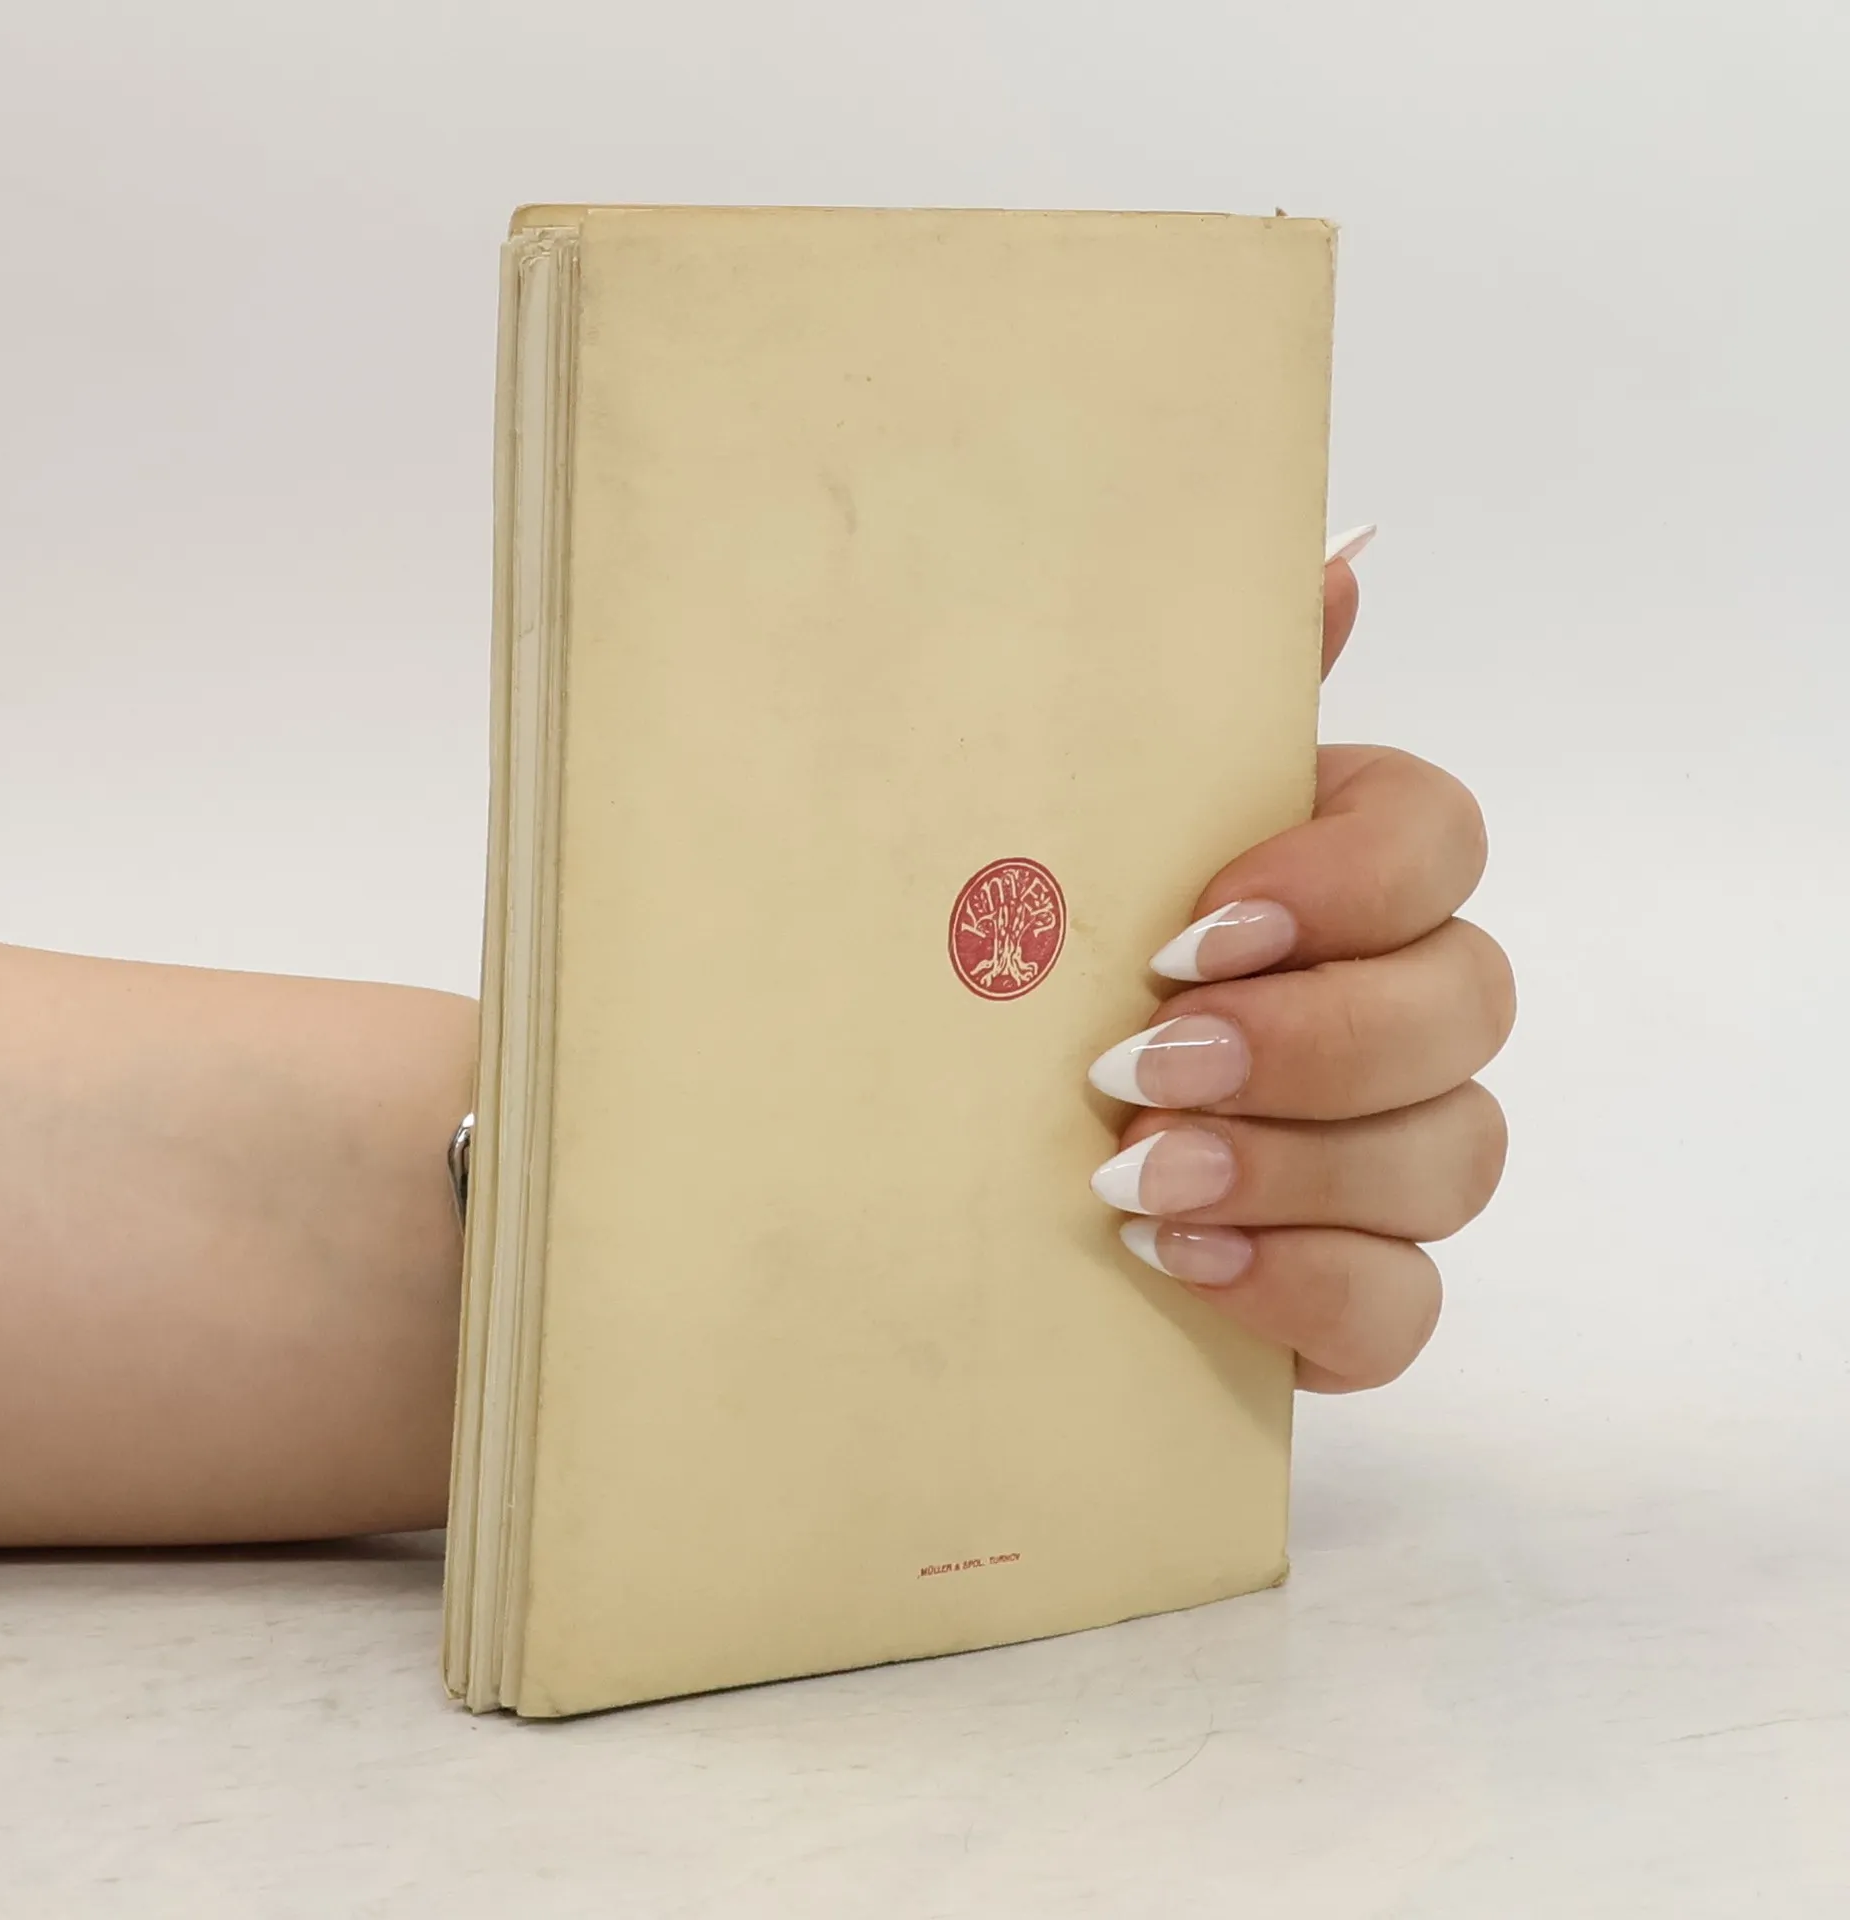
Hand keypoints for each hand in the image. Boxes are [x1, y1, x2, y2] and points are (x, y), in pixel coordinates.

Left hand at [1084, 529, 1512, 1391]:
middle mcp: (1397, 1003)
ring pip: (1453, 1155)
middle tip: (1144, 1060)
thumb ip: (1203, 705)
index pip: (1437, 843)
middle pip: (1466, 1003)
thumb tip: (1338, 555)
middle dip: (1310, 1039)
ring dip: (1296, 1166)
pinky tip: (1183, 1261)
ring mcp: (1391, 1153)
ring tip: (1131, 1174)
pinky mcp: (1357, 1285)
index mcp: (1337, 873)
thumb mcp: (1079, 823)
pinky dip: (1309, 1289)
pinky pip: (1408, 1303)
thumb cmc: (1026, 955)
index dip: (1343, 884)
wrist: (948, 1141)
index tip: (1191, 928)